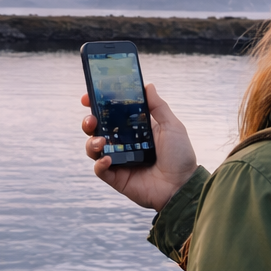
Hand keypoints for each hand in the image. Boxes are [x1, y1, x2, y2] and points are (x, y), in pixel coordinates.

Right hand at [81, 83, 198, 211]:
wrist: (183, 185)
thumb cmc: (180, 156)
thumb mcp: (171, 126)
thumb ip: (158, 106)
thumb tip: (147, 85)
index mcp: (135, 129)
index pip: (111, 114)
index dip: (98, 105)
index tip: (88, 97)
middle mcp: (123, 143)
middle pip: (97, 130)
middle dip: (89, 122)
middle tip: (92, 119)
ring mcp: (119, 161)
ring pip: (94, 148)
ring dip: (92, 142)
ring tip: (101, 141)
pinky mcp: (116, 178)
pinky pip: (100, 169)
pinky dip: (100, 163)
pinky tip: (108, 159)